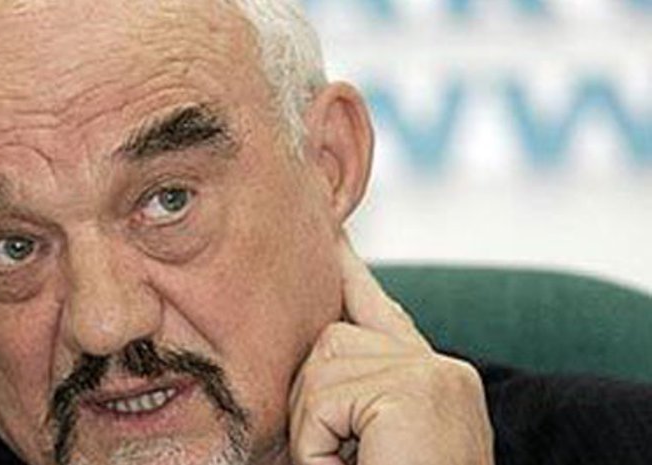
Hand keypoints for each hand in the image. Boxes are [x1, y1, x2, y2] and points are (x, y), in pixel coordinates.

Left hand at [288, 243, 493, 464]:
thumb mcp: (381, 435)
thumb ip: (362, 390)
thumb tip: (322, 346)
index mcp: (437, 377)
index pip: (383, 312)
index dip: (352, 274)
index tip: (333, 233)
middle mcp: (441, 369)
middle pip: (332, 342)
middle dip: (312, 397)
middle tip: (334, 455)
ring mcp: (429, 375)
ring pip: (319, 372)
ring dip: (313, 432)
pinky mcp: (410, 392)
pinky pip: (321, 404)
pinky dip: (314, 450)